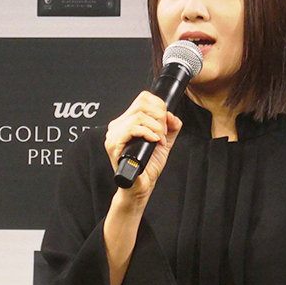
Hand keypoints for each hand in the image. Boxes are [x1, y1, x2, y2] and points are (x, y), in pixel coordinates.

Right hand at [104, 91, 181, 206]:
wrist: (141, 185)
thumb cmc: (148, 165)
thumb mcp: (165, 141)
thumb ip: (171, 126)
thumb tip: (171, 115)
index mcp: (128, 121)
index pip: (143, 98)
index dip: (159, 106)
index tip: (165, 122)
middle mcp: (118, 125)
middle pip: (142, 104)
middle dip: (160, 117)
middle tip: (163, 132)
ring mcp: (114, 134)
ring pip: (138, 116)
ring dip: (156, 127)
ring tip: (159, 139)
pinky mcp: (114, 145)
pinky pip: (132, 128)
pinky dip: (148, 133)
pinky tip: (154, 141)